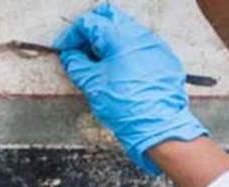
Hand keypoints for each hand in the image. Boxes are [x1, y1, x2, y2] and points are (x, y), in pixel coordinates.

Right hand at [53, 3, 207, 174]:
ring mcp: (154, 45)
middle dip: (91, 31)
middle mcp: (139, 35)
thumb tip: (71, 56)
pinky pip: (140, 45)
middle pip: (109, 17)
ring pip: (126, 30)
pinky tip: (118, 71)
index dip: (72, 36)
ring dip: (108, 41)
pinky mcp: (163, 57)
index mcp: (119, 38)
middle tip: (80, 50)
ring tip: (98, 64)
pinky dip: (124, 52)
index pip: (89, 23)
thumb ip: (77, 65)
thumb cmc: (127, 107)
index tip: (66, 49)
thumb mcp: (92, 85)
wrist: (156, 126)